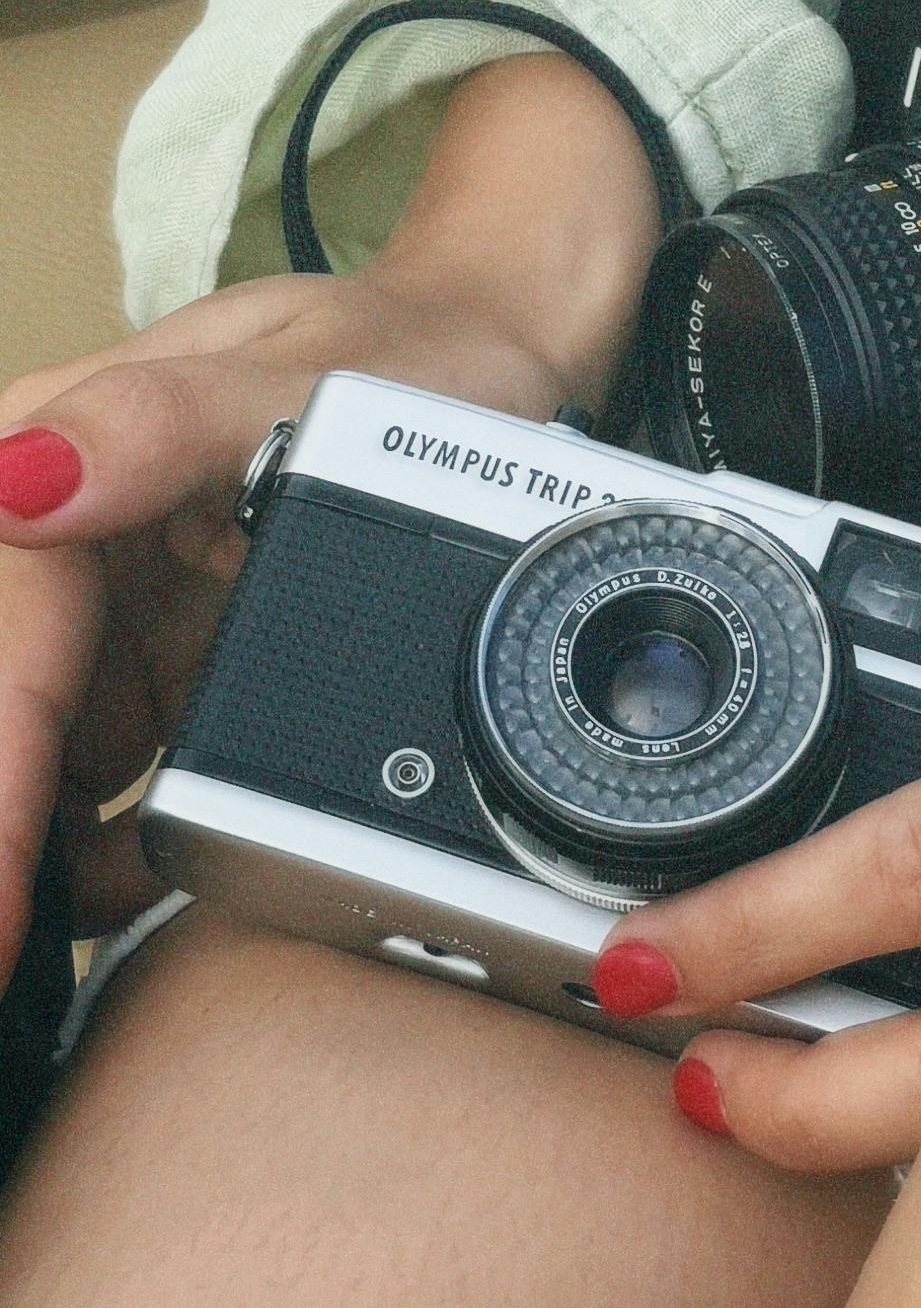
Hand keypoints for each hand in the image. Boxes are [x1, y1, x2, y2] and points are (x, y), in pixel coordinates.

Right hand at [0, 268, 569, 985]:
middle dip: (11, 833)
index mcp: (57, 445)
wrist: (485, 371)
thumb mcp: (305, 373)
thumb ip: (164, 424)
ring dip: (41, 849)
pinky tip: (118, 903)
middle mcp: (59, 537)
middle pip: (5, 704)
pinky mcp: (146, 674)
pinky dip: (93, 853)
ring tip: (52, 956)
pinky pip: (93, 783)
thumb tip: (24, 481)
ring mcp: (103, 616)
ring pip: (38, 760)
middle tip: (16, 956)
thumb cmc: (401, 351)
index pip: (0, 640)